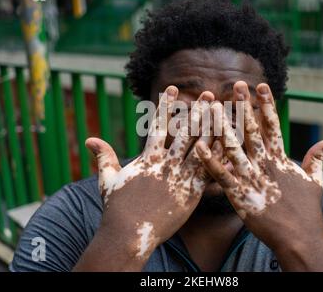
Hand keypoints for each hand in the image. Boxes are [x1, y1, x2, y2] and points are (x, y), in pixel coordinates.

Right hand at [85, 86, 213, 260]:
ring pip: (202, 149)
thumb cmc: (117, 208)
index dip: (166, 105)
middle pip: (187, 132)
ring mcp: (181, 178)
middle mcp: (167, 164)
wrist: (129, 234)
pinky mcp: (193, 192)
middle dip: (199, 111)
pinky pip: (210, 171)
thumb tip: (89, 139)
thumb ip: (103, 157)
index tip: (172, 88)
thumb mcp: (107, 179)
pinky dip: (221, 158)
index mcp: (148, 158)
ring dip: (214, 129)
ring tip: (224, 113)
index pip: (158, 125)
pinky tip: (232, 146)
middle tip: (209, 94)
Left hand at [196, 81, 322, 270]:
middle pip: (253, 130)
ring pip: (234, 147)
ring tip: (212, 107)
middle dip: (244, 106)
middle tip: (236, 85)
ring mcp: (252, 178)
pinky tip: (198, 145)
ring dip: (222, 126)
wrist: (300, 237)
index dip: (267, 105)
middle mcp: (265, 164)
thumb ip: (316, 160)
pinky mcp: (239, 194)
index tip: (261, 86)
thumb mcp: (315, 181)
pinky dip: (209, 160)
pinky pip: (220, 175)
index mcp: (281, 159)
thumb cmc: (307, 210)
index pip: (273, 125)